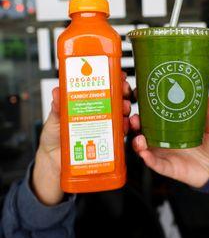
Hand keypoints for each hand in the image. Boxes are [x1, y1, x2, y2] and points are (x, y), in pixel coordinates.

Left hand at [32, 72, 130, 205]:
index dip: (112, 78)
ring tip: (124, 107)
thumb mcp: (54, 120)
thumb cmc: (53, 138)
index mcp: (85, 102)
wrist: (54, 163)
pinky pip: (121, 133)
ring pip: (121, 113)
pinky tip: (125, 125)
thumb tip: (57, 92)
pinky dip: (126, 128)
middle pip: (115, 97)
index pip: (101, 85)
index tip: (117, 74)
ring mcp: (104, 125)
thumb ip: (57, 108)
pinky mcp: (108, 141)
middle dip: (122, 91)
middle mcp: (98, 111)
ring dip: (126, 107)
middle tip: (123, 90)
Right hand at [130, 97, 208, 188]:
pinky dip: (149, 160)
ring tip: (140, 138)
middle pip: (142, 130)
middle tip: (135, 118)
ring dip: (137, 143)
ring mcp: (164, 154)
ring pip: (144, 148)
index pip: (151, 116)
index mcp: (171, 127)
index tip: (138, 97)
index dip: (142, 108)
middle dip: (134, 124)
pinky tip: (145, 155)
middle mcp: (164, 140)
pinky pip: (156, 165)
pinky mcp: (169, 167)